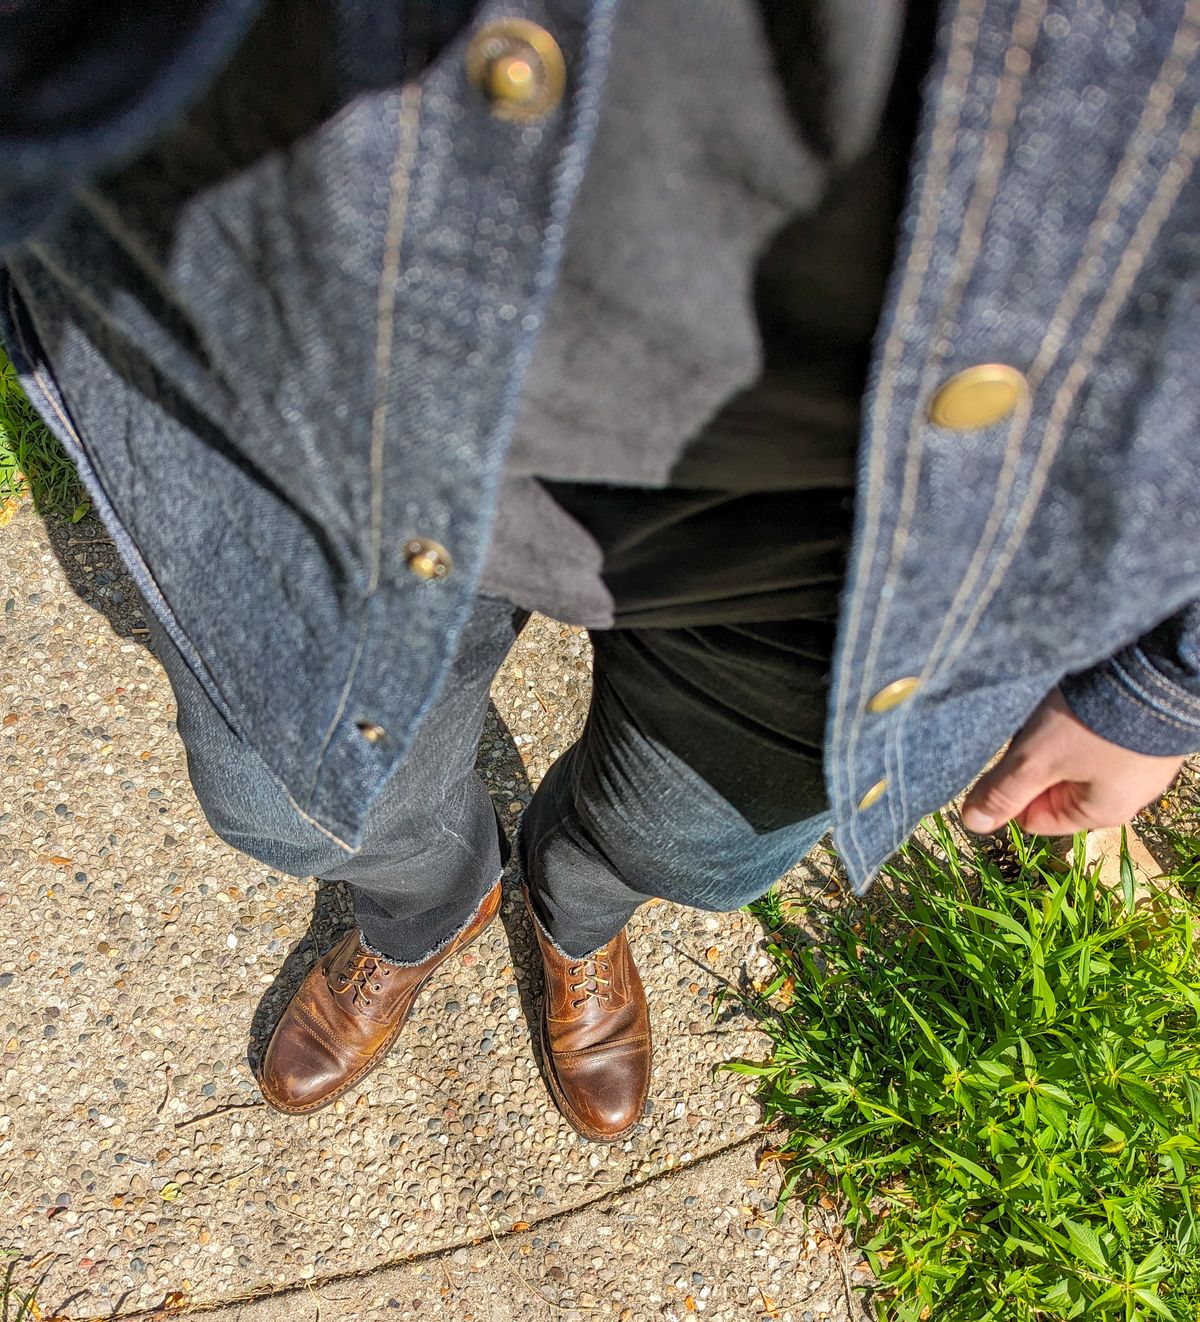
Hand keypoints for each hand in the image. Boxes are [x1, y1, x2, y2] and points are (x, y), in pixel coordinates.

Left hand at [960, 687, 1184, 834]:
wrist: (1157, 671)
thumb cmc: (1095, 725)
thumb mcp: (1036, 760)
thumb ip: (1003, 793)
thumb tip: (973, 824)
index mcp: (1102, 812)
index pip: (1035, 819)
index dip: (1012, 793)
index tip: (1009, 760)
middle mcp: (1128, 794)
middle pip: (1055, 787)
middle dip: (1035, 760)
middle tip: (1035, 730)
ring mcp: (1139, 762)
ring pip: (1074, 758)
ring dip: (1056, 736)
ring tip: (1059, 712)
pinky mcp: (1145, 732)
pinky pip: (1099, 735)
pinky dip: (1081, 719)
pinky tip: (1079, 700)